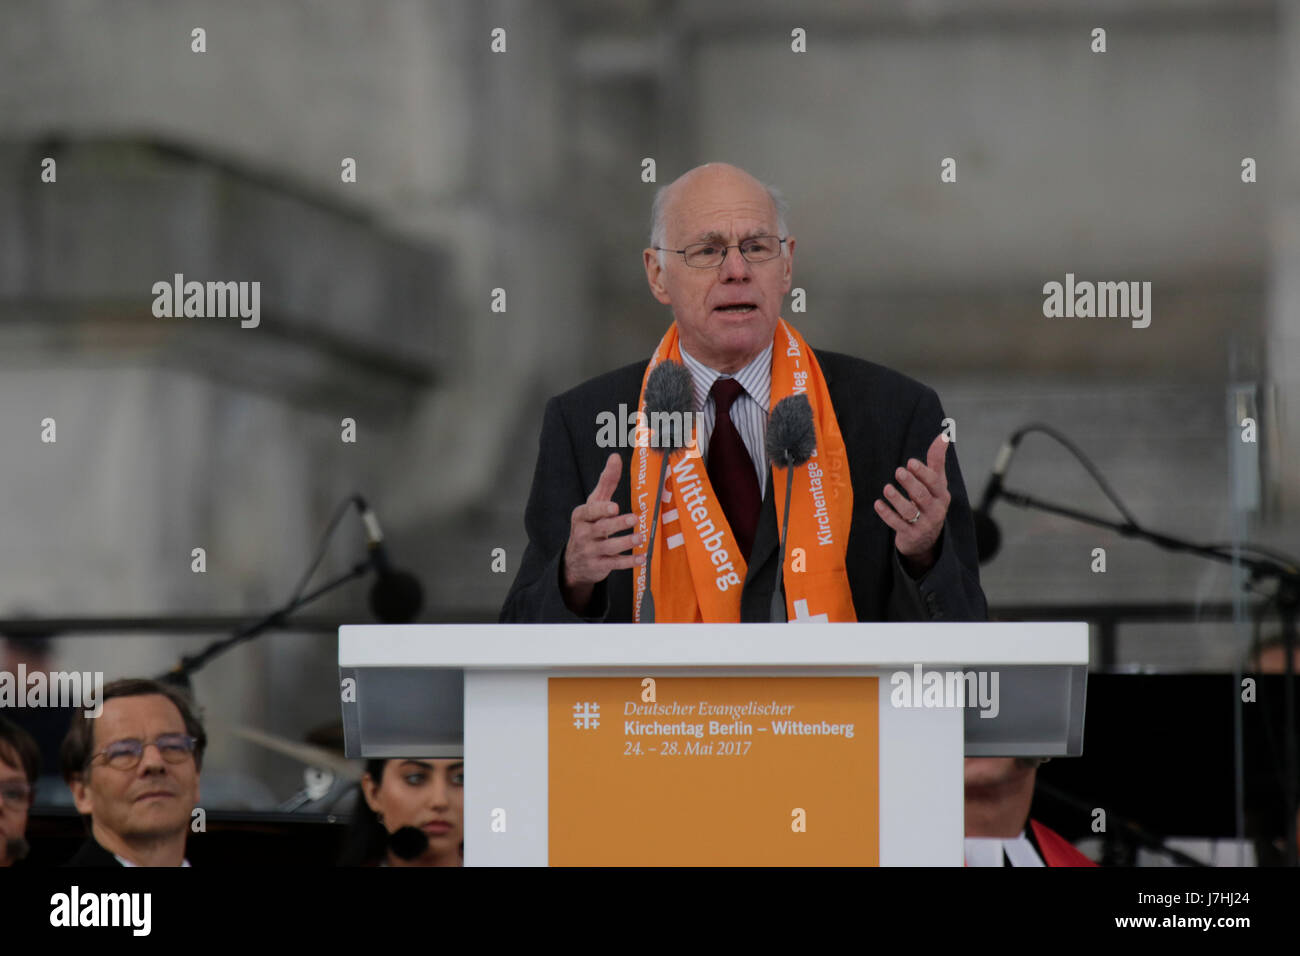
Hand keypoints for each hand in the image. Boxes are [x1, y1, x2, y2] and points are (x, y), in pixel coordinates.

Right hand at [562, 453, 645, 611]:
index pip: (590, 511)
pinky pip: (614, 564)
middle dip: (617, 523)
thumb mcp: (594, 503)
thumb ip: (606, 482)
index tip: (614, 507)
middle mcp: (583, 534)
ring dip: (625, 542)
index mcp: (581, 516)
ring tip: (640, 537)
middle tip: (634, 518)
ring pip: (609, 547)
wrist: (574, 561)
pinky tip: (642, 558)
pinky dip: (629, 562)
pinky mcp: (599, 566)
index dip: (601, 509)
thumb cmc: (589, 524)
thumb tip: (615, 456)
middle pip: (601, 528)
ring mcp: (590, 551)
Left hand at [873, 433, 950, 574]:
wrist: (926, 539)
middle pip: (922, 496)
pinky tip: (877, 503)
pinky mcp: (910, 535)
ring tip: (886, 488)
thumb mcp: (937, 483)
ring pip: (910, 511)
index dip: (923, 473)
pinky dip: (887, 514)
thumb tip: (943, 436)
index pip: (935, 483)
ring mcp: (923, 524)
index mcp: (942, 495)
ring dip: (897, 499)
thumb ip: (937, 461)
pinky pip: (898, 524)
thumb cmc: (930, 502)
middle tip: (898, 471)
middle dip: (910, 483)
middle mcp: (935, 510)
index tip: (910, 462)